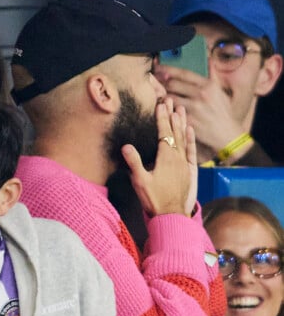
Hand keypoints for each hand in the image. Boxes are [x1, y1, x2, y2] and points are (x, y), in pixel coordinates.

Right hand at [121, 97, 196, 216]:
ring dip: (182, 122)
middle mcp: (177, 157)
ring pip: (184, 138)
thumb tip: (126, 146)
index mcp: (165, 157)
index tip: (160, 104)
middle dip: (172, 115)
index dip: (162, 117)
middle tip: (170, 100)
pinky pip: (190, 149)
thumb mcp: (140, 182)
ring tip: (181, 108)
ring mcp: (184, 163)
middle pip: (175, 131)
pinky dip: (190, 138)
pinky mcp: (188, 170)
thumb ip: (134, 163)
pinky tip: (190, 129)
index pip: (164, 132)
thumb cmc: (154, 199)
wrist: (171, 215)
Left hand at [154, 64, 243, 162]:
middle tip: (152, 80)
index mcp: (208, 85)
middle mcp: (200, 95)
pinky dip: (165, 110)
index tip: (158, 67)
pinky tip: (161, 108)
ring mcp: (194, 108)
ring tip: (155, 94)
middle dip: (160, 82)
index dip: (168, 69)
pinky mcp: (188, 121)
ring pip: (169, 98)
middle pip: (173, 84)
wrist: (227, 134)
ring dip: (161, 96)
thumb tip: (208, 60)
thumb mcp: (220, 91)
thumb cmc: (223, 112)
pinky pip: (171, 113)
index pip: (183, 73)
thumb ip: (212, 75)